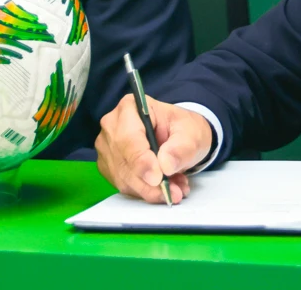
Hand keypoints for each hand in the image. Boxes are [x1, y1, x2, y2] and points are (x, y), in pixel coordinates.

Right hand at [95, 94, 213, 202]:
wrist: (181, 137)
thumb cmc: (183, 129)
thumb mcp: (192, 133)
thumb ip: (181, 148)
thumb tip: (165, 165)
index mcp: (130, 108)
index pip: (128, 138)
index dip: (142, 161)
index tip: (158, 178)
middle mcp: (112, 127)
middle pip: (124, 162)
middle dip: (150, 183)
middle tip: (175, 192)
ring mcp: (108, 148)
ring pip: (124, 179)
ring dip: (151, 190)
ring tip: (176, 189)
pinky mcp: (109, 168)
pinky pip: (124, 187)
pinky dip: (146, 192)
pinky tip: (165, 188)